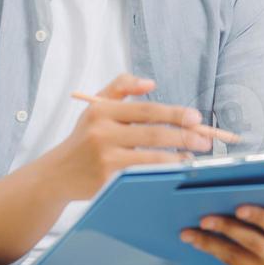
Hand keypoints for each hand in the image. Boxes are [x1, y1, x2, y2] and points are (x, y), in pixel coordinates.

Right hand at [45, 73, 211, 200]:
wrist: (58, 173)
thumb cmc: (85, 137)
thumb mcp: (97, 105)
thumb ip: (121, 86)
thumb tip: (150, 82)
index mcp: (102, 111)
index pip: (146, 110)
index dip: (174, 114)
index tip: (196, 118)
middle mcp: (101, 134)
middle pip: (153, 134)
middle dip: (183, 137)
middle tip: (205, 140)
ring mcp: (104, 160)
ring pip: (151, 158)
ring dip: (177, 157)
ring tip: (193, 155)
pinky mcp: (107, 182)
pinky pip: (142, 176)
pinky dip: (163, 172)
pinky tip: (175, 169)